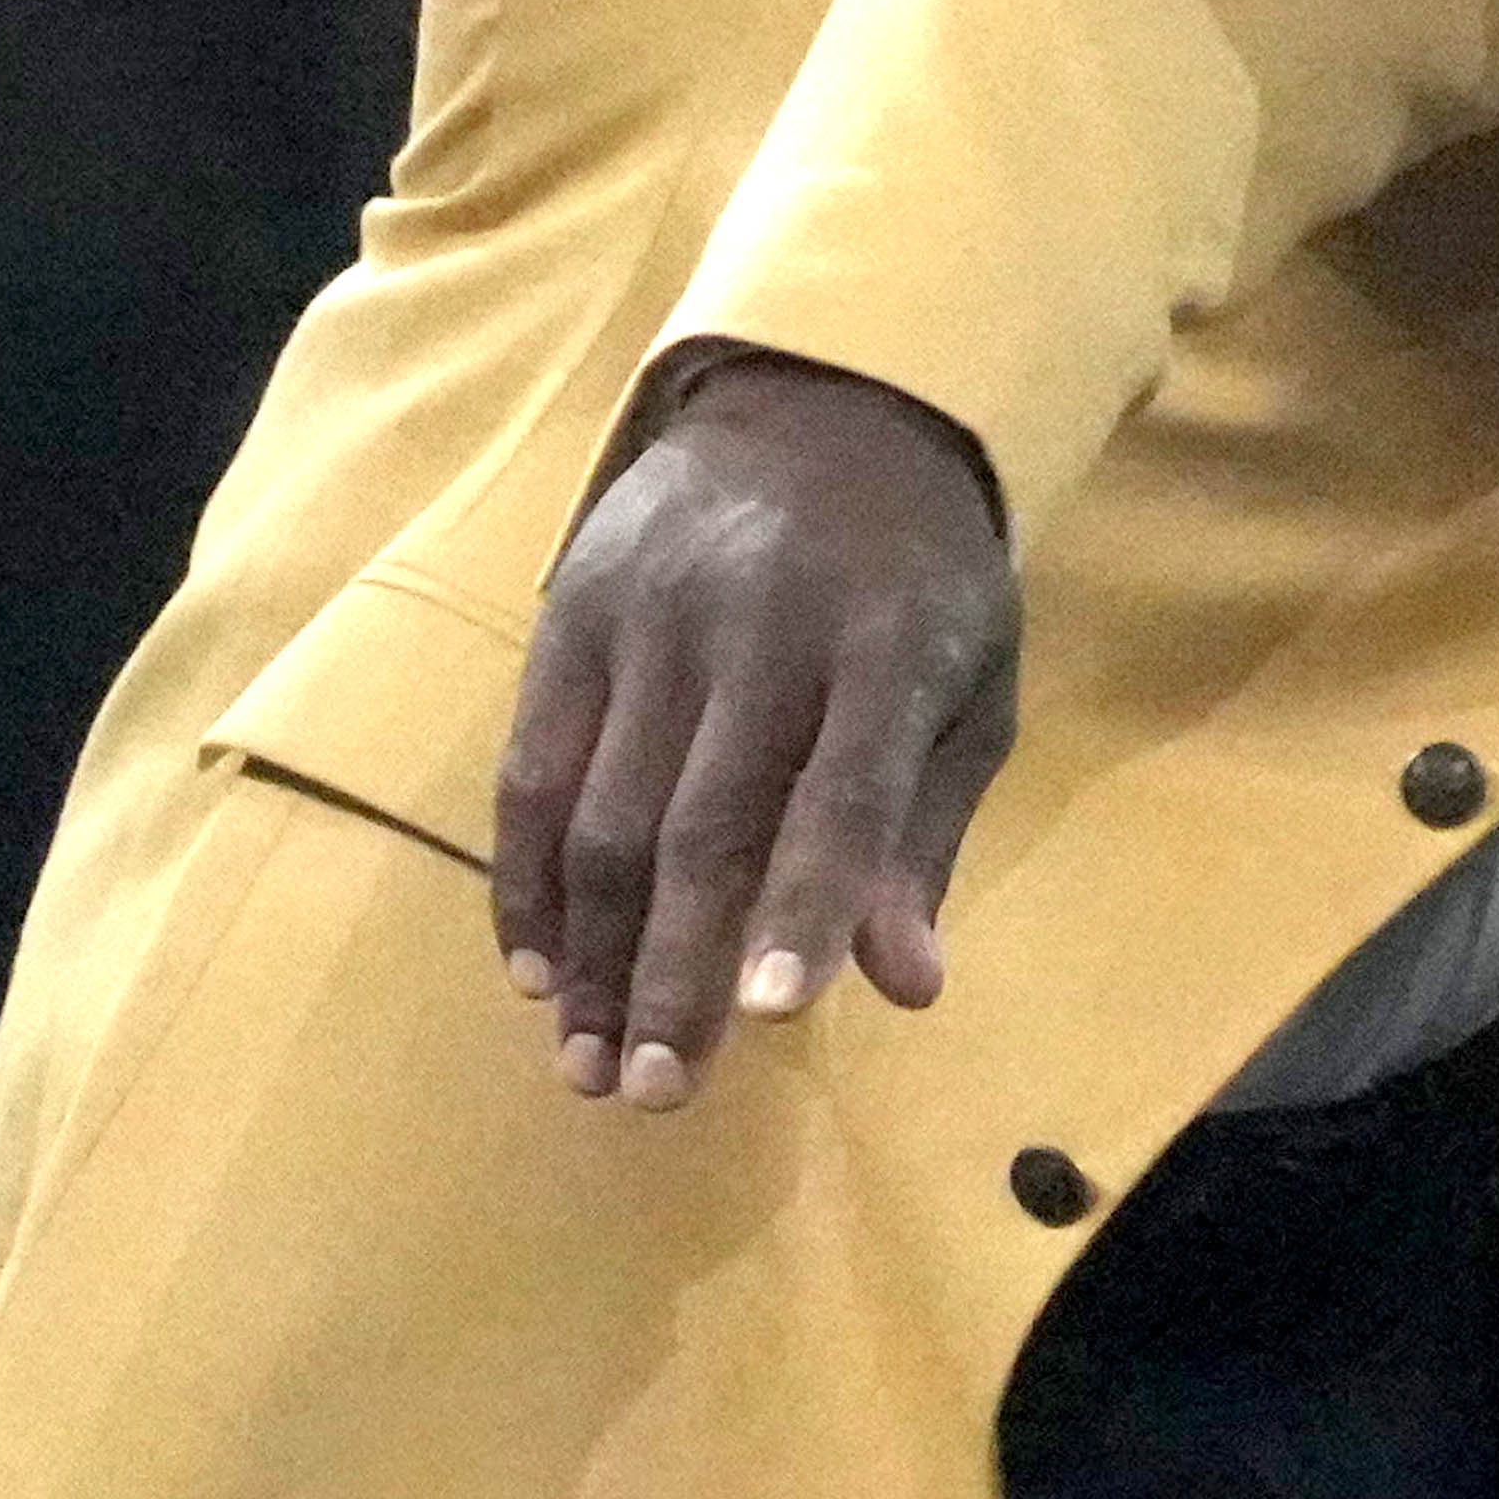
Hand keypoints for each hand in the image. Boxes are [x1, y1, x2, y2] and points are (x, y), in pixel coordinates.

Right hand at [487, 346, 1024, 1106]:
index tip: (768, 1018)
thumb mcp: (972, 686)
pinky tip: (538, 969)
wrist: (821, 404)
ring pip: (602, 813)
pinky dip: (525, 881)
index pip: (842, 792)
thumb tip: (904, 985)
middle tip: (655, 1094)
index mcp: (885, 644)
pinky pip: (530, 771)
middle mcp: (760, 627)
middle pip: (702, 824)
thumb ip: (926, 836)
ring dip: (591, 954)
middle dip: (673, 972)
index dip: (804, 906)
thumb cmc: (917, 578)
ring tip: (587, 1063)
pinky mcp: (569, 615)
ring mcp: (651, 617)